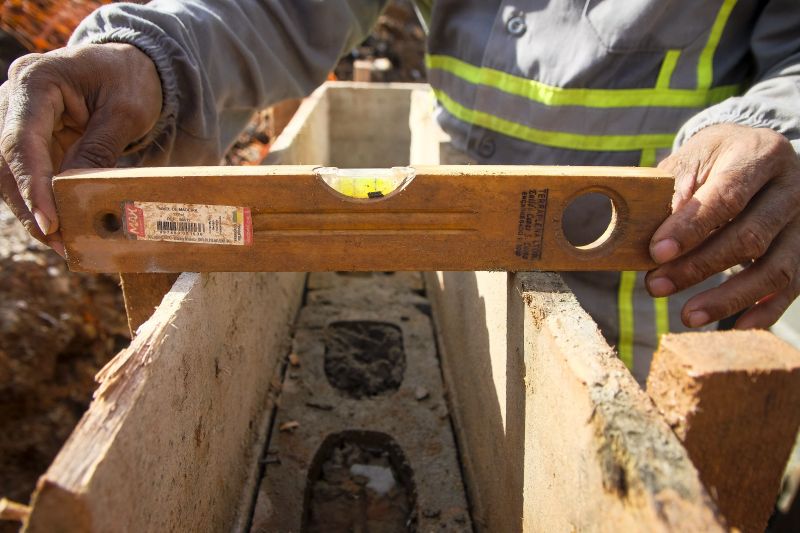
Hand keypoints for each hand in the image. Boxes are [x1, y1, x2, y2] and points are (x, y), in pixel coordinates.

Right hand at [0, 43, 161, 255]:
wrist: (127, 67)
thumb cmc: (129, 81)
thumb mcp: (125, 113)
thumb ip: (98, 150)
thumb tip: (74, 194)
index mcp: (35, 80)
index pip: (22, 140)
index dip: (32, 186)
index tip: (48, 222)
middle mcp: (14, 97)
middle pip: (7, 161)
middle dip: (28, 206)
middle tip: (57, 244)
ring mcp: (15, 118)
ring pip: (9, 173)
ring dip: (31, 210)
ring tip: (61, 244)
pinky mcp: (28, 138)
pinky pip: (26, 174)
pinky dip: (41, 201)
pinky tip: (60, 228)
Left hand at [645, 124, 799, 329]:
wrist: (751, 154)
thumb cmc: (711, 161)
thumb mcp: (690, 161)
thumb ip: (674, 194)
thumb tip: (658, 241)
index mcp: (761, 155)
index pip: (728, 196)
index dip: (691, 228)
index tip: (655, 253)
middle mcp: (791, 187)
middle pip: (750, 237)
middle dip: (698, 267)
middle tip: (655, 286)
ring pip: (774, 268)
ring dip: (728, 297)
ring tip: (687, 316)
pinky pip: (792, 286)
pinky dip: (765, 310)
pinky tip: (736, 327)